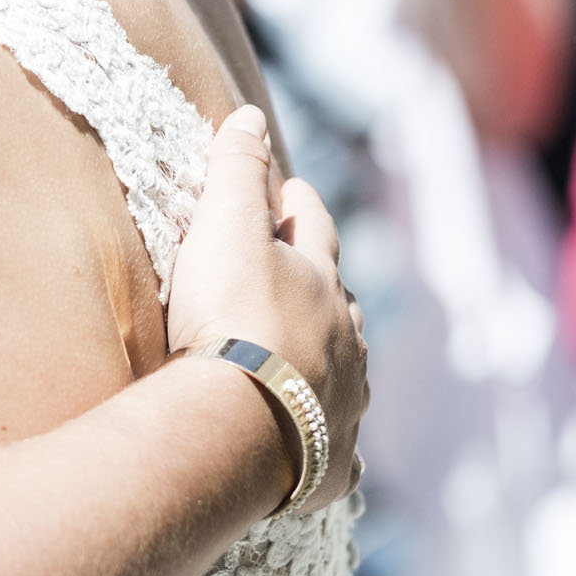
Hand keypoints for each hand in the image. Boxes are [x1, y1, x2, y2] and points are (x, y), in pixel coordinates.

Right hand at [167, 108, 365, 515]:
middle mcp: (345, 339)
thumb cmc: (231, 316)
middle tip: (307, 277)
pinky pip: (345, 451)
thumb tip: (250, 114)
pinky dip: (339, 442)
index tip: (293, 192)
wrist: (240, 422)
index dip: (302, 207)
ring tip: (316, 357)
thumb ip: (236, 168)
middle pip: (342, 302)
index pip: (317, 228)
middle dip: (326, 286)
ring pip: (349, 371)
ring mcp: (345, 401)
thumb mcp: (225, 226)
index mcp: (321, 281)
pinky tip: (340, 451)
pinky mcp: (332, 460)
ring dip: (335, 359)